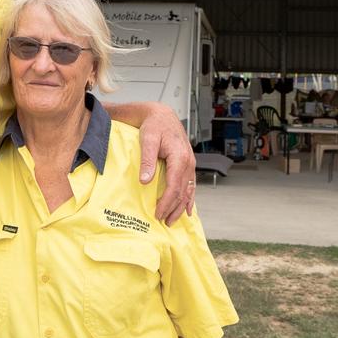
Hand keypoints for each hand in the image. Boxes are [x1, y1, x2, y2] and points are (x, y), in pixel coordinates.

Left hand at [137, 102, 195, 224]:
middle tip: (163, 222)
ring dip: (181, 207)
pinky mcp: (188, 164)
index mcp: (180, 158)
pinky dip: (189, 198)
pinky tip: (188, 209)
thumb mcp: (148, 140)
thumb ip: (147, 161)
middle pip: (182, 192)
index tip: (157, 214)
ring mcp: (190, 164)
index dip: (166, 203)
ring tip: (172, 220)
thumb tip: (145, 182)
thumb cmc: (154, 126)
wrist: (162, 115)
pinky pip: (191, 185)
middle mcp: (189, 162)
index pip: (174, 187)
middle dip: (173, 209)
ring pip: (188, 190)